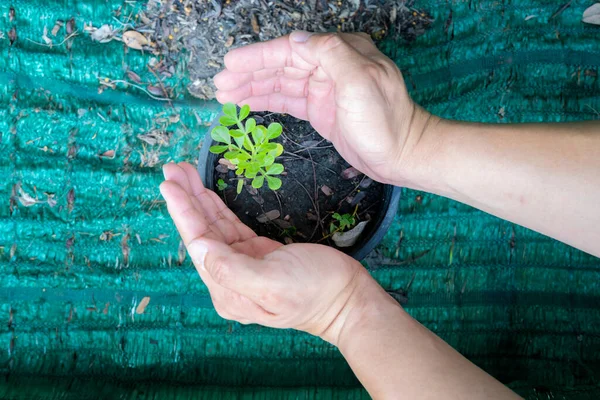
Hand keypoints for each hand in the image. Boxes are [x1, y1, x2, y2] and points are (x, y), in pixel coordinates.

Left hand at [160, 162, 372, 343]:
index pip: (198, 245)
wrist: (347, 298)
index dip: (183, 212)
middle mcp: (229, 279)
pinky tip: (206, 193)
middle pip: (201, 233)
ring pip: (214, 228)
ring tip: (183, 173)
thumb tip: (196, 246)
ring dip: (199, 200)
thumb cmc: (314, 291)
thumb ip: (230, 268)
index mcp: (228, 291)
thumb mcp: (273, 283)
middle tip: (173, 168)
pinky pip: (230, 227)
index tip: (169, 183)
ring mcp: (243, 265)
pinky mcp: (257, 253)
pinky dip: (217, 208)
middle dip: (186, 200)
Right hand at [213, 31, 438, 186]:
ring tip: (224, 95)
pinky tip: (246, 104)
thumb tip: (298, 39)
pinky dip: (266, 101)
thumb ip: (330, 54)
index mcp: (340, 53)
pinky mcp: (320, 110)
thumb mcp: (361, 81)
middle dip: (249, 73)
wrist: (401, 154)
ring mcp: (324, 89)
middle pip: (281, 65)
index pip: (291, 49)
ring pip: (281, 83)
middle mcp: (330, 66)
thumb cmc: (384, 120)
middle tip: (219, 85)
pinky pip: (288, 101)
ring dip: (252, 88)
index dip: (259, 56)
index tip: (230, 64)